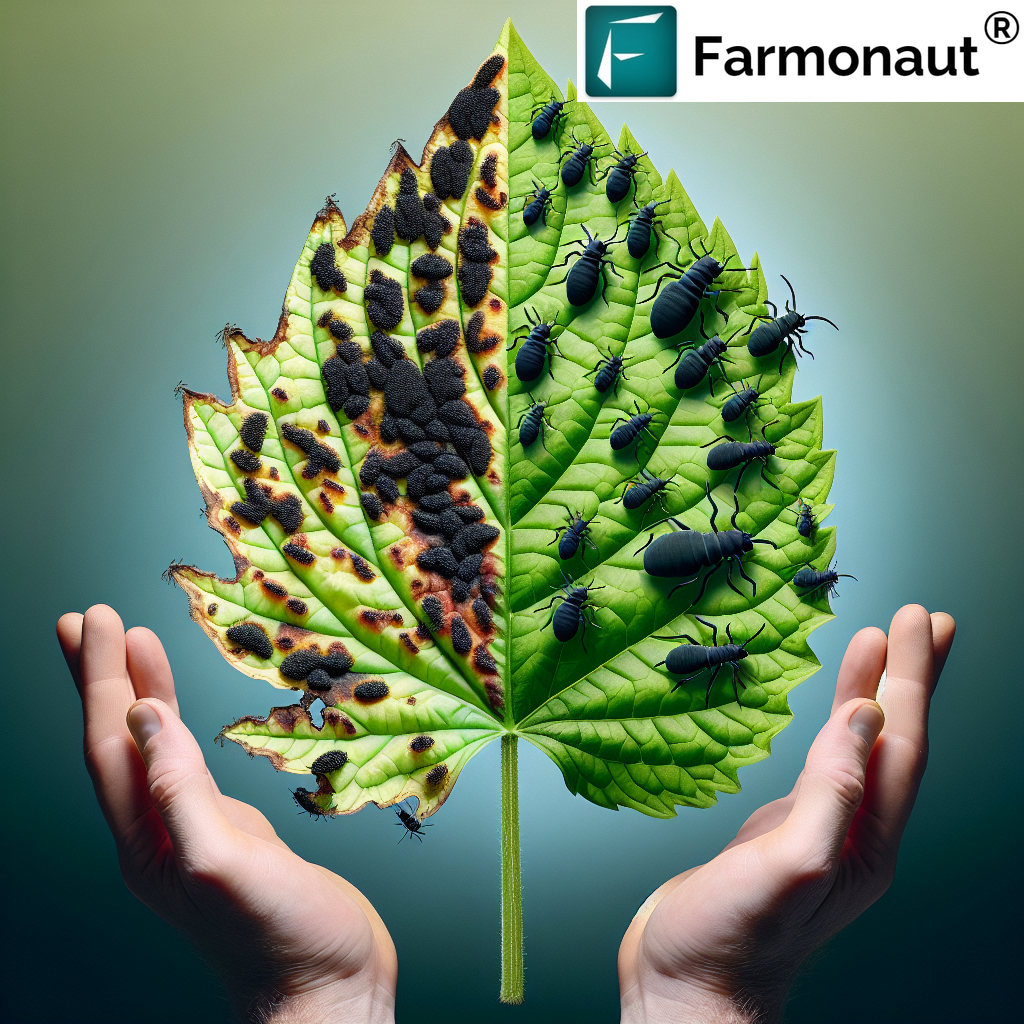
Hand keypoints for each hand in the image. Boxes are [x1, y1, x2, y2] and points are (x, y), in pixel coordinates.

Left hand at [57, 605, 396, 1023]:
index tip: (95, 621)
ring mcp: (194, 834)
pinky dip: (181, 724)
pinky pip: (189, 764)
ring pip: (153, 747)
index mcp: (148, 840)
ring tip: (133, 643)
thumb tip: (144, 718)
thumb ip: (179, 790)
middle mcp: (160, 834)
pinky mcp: (231, 834)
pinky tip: (180, 711)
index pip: (110, 742)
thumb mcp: (227, 863)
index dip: (101, 678)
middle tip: (88, 619)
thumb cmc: (284, 941)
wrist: (329, 989)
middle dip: (101, 676)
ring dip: (138, 692)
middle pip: (117, 740)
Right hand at [618, 604, 955, 1023]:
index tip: (918, 622)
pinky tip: (830, 710)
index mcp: (866, 841)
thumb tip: (865, 717)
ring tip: (879, 644)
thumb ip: (832, 791)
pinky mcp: (783, 832)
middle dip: (911, 675)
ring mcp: (820, 831)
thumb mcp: (787, 865)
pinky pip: (822, 761)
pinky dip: (831, 723)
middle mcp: (853, 833)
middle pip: (894, 738)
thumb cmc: (731, 942)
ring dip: (874, 691)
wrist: (687, 987)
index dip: (911, 677)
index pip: (901, 741)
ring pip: (859, 746)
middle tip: (924, 620)